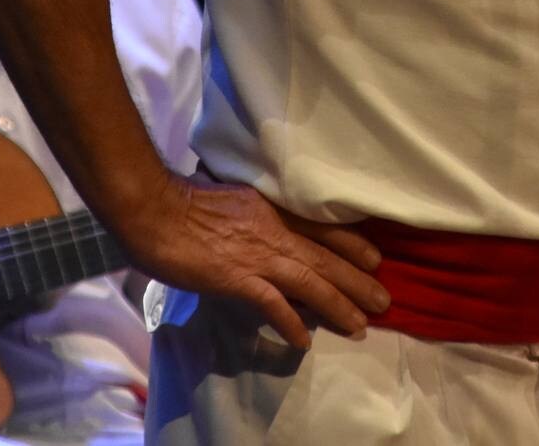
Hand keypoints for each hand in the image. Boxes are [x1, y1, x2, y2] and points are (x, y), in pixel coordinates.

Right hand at [115, 172, 388, 349]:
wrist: (155, 210)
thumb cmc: (185, 200)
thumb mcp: (233, 197)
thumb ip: (255, 212)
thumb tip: (264, 222)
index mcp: (272, 209)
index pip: (321, 226)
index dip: (351, 244)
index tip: (375, 258)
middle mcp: (273, 231)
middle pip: (325, 258)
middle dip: (357, 281)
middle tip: (384, 300)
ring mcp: (257, 255)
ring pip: (310, 282)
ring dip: (338, 305)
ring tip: (361, 325)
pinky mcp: (237, 278)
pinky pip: (272, 304)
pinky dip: (291, 322)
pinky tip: (304, 340)